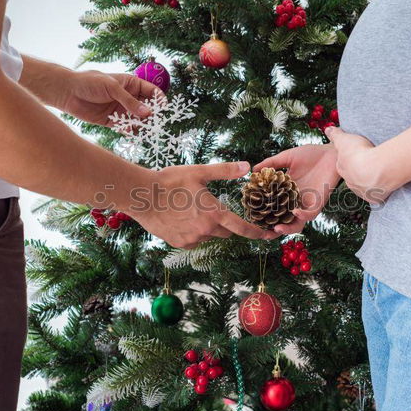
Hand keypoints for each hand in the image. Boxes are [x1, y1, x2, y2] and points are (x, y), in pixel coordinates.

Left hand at [59, 70, 162, 125]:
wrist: (67, 92)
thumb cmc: (89, 83)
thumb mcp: (112, 88)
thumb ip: (129, 101)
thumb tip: (147, 113)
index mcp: (130, 84)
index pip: (151, 91)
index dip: (159, 99)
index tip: (164, 108)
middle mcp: (128, 97)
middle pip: (147, 107)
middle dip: (153, 115)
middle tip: (157, 123)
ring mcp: (121, 110)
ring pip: (137, 119)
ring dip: (143, 125)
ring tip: (147, 131)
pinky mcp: (113, 121)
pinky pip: (126, 128)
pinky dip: (130, 132)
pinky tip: (133, 135)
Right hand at [127, 161, 276, 248]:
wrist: (140, 196)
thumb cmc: (169, 181)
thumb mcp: (199, 172)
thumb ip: (225, 171)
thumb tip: (247, 167)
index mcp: (214, 213)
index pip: (242, 228)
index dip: (257, 233)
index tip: (269, 235)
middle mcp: (206, 230)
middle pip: (226, 232)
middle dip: (225, 223)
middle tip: (212, 208)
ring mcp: (192, 239)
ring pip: (209, 235)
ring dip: (208, 227)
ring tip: (192, 210)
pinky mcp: (179, 243)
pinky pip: (194, 239)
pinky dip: (194, 231)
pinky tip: (182, 217)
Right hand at [253, 144, 339, 233]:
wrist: (331, 152)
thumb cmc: (311, 154)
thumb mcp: (287, 157)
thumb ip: (271, 163)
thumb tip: (254, 170)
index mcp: (287, 192)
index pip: (274, 207)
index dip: (265, 214)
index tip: (252, 218)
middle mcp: (296, 200)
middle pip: (284, 220)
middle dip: (275, 229)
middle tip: (263, 233)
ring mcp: (307, 203)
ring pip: (298, 222)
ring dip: (288, 228)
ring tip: (277, 228)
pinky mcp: (319, 202)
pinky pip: (311, 214)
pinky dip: (303, 215)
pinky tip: (295, 211)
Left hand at [325, 127, 399, 203]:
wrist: (376, 170)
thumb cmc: (359, 153)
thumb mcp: (344, 139)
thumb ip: (336, 135)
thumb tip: (327, 129)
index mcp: (342, 168)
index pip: (343, 164)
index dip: (350, 158)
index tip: (357, 154)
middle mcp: (350, 182)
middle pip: (353, 176)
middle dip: (359, 171)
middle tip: (369, 162)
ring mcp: (362, 191)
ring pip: (365, 186)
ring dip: (370, 180)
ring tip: (380, 170)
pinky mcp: (375, 198)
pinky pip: (377, 194)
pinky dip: (381, 190)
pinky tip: (386, 182)